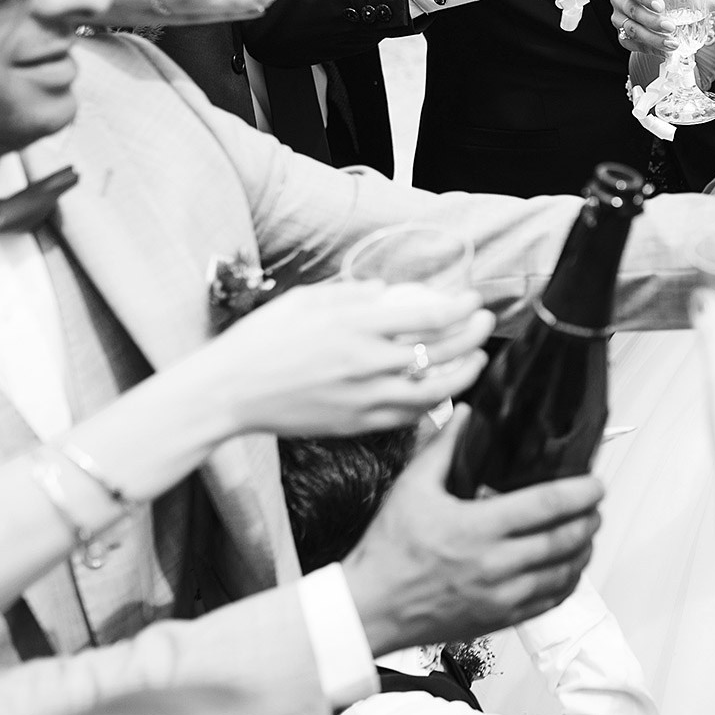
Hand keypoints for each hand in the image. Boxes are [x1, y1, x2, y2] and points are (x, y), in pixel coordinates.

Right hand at [181, 281, 492, 436]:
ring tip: (477, 358)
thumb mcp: (304, 300)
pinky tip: (443, 390)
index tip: (472, 298)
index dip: (461, 307)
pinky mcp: (357, 424)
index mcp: (355, 324)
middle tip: (485, 321)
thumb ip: (350, 293)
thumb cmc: (261, 341)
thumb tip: (386, 290)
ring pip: (435, 389)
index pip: (430, 315)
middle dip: (474, 334)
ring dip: (465, 372)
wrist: (228, 393)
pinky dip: (434, 403)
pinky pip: (409, 416)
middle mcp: (367, 362)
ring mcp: (365, 397)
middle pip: (442, 350)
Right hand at [344, 407, 603, 653]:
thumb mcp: (411, 488)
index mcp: (476, 528)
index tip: (596, 483)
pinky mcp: (500, 619)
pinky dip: (569, 582)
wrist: (370, 608)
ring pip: (564, 572)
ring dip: (584, 550)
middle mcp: (495, 565)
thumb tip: (467, 412)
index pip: (546, 505)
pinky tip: (570, 567)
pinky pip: (550, 601)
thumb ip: (444, 447)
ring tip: (588, 531)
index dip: (580, 492)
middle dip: (589, 519)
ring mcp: (500, 596)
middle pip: (564, 539)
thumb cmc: (388, 550)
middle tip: (596, 504)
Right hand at [608, 0, 714, 57]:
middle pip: (633, 11)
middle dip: (653, 21)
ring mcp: (618, 18)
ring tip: (671, 44)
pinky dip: (649, 49)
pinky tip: (664, 52)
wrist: (653, 6)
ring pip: (631, 30)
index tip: (661, 5)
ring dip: (652, 39)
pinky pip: (632, 44)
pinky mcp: (622, 35)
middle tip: (671, 27)